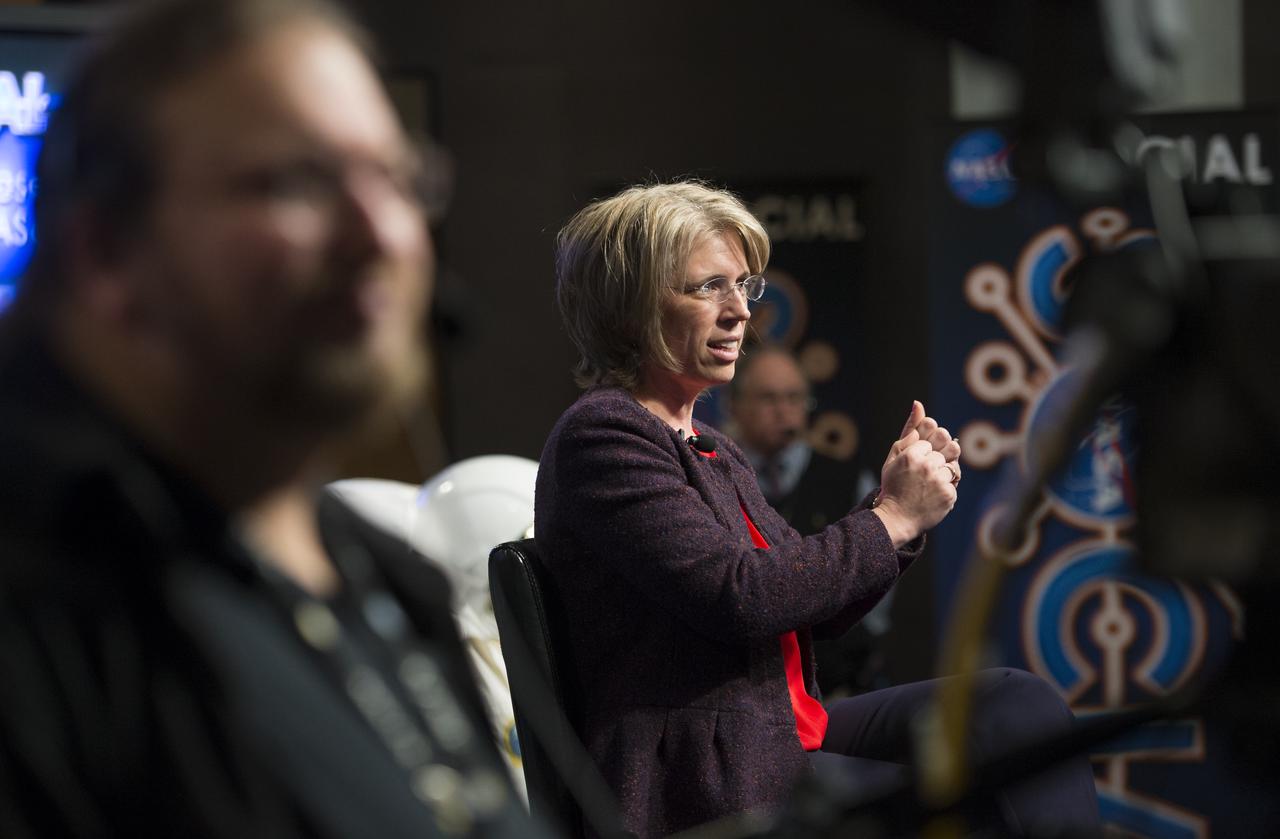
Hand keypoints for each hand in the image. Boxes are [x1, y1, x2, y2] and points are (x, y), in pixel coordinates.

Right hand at [873, 401, 960, 545]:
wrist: (896, 518)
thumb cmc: (894, 485)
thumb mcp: (895, 455)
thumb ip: (909, 429)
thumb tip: (919, 404)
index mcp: (912, 454)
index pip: (930, 442)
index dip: (922, 454)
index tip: (912, 467)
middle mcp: (926, 465)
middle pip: (945, 451)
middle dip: (935, 461)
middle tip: (921, 476)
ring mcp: (939, 481)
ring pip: (952, 467)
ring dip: (941, 475)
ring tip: (926, 487)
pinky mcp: (949, 495)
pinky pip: (955, 483)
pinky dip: (945, 489)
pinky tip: (931, 496)